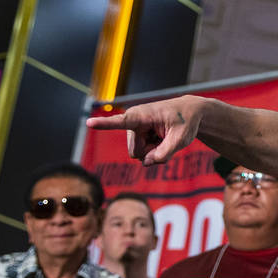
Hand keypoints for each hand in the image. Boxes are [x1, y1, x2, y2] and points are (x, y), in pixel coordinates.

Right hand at [85, 95, 205, 165]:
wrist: (189, 113)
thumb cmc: (186, 122)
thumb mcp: (181, 139)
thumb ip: (164, 154)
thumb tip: (145, 163)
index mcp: (141, 115)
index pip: (120, 121)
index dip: (104, 124)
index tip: (88, 123)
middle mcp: (133, 121)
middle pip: (136, 153)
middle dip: (152, 153)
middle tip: (167, 139)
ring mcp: (134, 130)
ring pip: (139, 155)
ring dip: (154, 151)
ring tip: (165, 137)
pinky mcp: (137, 136)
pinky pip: (143, 154)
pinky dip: (155, 150)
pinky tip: (162, 138)